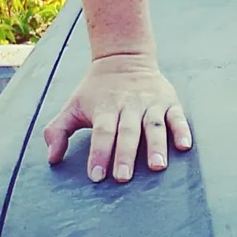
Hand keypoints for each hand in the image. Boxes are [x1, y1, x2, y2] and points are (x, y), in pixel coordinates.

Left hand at [42, 50, 192, 183]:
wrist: (124, 59)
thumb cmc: (96, 91)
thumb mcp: (72, 106)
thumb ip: (58, 131)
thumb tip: (52, 158)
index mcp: (105, 108)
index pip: (102, 133)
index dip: (99, 153)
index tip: (96, 176)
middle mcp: (129, 106)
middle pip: (128, 132)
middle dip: (125, 155)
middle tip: (123, 177)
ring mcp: (151, 104)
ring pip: (154, 126)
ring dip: (156, 146)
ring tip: (157, 167)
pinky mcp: (169, 102)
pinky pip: (177, 117)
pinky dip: (182, 131)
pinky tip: (184, 147)